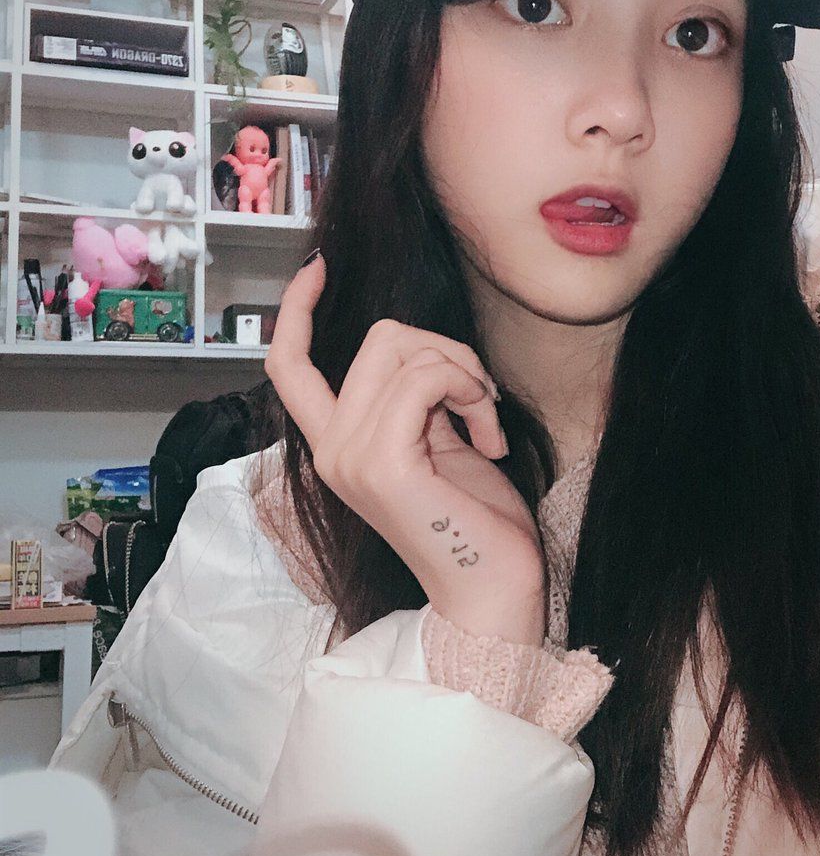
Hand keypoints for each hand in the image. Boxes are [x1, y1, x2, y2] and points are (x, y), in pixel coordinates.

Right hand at [265, 252, 546, 644]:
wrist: (494, 588)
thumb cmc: (476, 519)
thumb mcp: (437, 439)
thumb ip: (415, 396)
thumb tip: (424, 349)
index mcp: (338, 444)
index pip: (288, 366)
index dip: (297, 310)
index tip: (318, 267)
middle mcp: (331, 450)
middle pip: (378, 338)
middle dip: (446, 349)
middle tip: (480, 398)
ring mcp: (350, 458)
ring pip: (403, 350)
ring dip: (464, 371)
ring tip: (487, 421)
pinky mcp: (383, 465)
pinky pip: (423, 378)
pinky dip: (467, 387)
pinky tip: (490, 433)